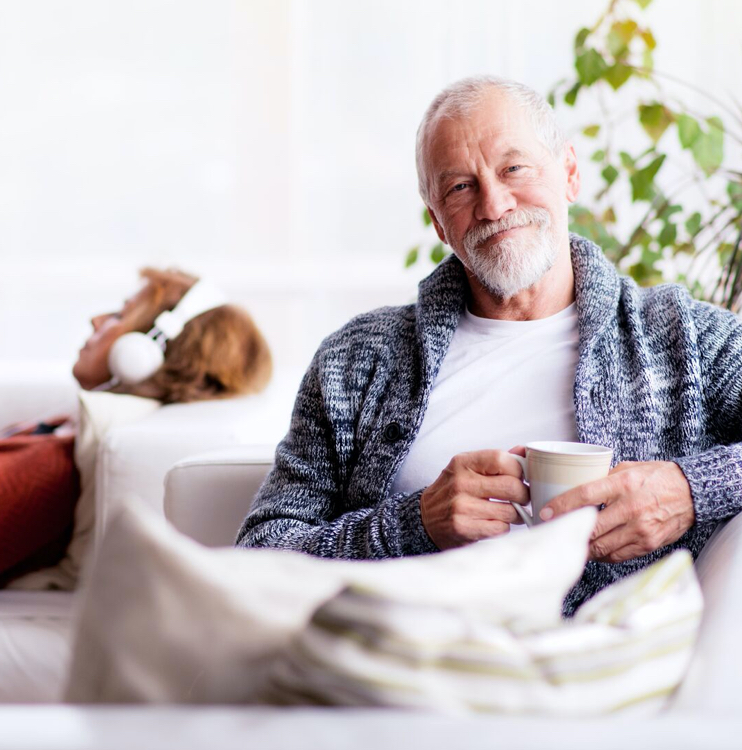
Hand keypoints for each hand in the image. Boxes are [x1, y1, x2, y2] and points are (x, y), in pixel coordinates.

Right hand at [420, 450, 528, 549]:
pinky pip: (501, 528)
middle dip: (523, 495)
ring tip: (507, 512)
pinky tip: (492, 522)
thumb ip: (495, 461)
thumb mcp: (467, 468)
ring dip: (515, 514)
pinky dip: (502, 527)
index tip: (520, 477)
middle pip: (511, 486)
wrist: (425, 519)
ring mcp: (461, 507)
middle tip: (521, 498)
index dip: (518, 469)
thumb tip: (523, 450)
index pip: (501, 459)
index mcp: (463, 463)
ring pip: (510, 511)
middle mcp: (461, 483)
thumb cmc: (452, 491)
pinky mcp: (464, 528)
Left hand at [540, 460, 695, 562]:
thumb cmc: (656, 477)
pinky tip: (594, 548)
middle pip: (590, 527)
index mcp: (622, 484)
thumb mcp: (627, 468)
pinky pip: (617, 555)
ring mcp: (640, 529)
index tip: (545, 512)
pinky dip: (602, 554)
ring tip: (572, 541)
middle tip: (555, 531)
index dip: (561, 506)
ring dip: (584, 546)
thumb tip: (575, 488)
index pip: (584, 496)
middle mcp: (631, 508)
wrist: (692, 492)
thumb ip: (602, 478)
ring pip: (601, 546)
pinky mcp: (648, 544)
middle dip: (569, 531)